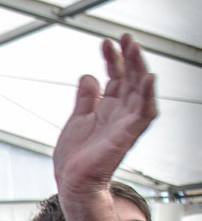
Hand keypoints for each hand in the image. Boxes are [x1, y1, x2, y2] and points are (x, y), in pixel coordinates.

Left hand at [53, 35, 156, 192]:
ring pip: (140, 90)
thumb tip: (88, 76)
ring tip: (134, 49)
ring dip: (138, 68)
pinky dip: (148, 95)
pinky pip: (144, 112)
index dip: (112, 58)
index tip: (107, 42)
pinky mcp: (128, 134)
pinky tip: (148, 78)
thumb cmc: (76, 157)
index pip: (116, 76)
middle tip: (125, 38)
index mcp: (109, 108)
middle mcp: (120, 113)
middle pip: (131, 78)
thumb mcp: (77, 119)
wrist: (72, 182)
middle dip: (129, 57)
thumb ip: (86, 98)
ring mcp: (126, 123)